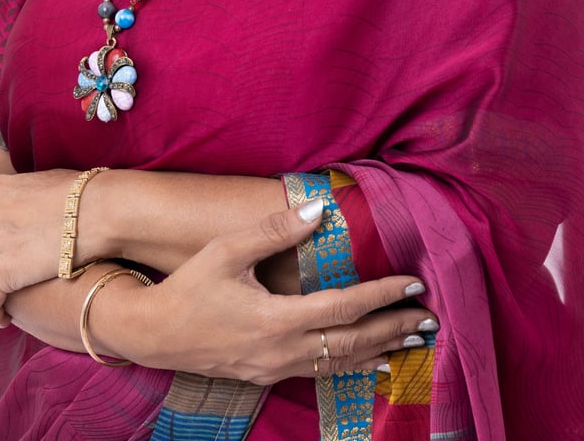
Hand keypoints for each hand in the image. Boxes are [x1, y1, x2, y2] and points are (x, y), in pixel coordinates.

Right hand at [91, 199, 437, 382]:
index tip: (412, 282)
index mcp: (277, 319)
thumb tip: (318, 210)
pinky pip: (321, 372)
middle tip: (429, 316)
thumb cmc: (189, 286)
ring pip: (340, 363)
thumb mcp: (227, 250)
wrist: (154, 334)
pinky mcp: (267, 374)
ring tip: (413, 340)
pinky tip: (372, 363)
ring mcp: (275, 368)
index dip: (382, 295)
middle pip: (352, 342)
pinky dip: (353, 365)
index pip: (345, 307)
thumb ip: (274, 231)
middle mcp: (281, 351)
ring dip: (380, 349)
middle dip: (394, 328)